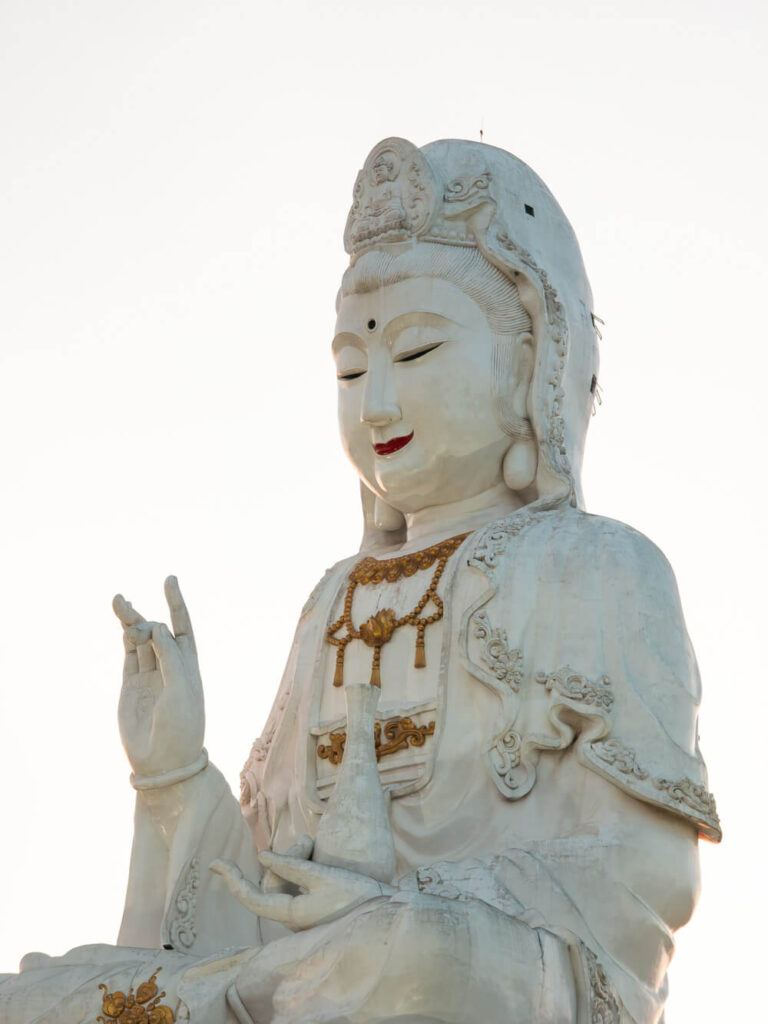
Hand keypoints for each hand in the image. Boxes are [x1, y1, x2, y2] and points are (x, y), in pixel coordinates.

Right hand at [113, 576, 203, 778]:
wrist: (163, 761)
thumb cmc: (181, 726)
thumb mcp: (181, 688)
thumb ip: (169, 656)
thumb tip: (157, 626)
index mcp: (188, 665)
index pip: (182, 627)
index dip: (176, 603)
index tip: (170, 579)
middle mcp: (169, 666)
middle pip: (157, 631)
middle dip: (145, 614)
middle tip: (125, 601)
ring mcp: (149, 675)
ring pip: (139, 640)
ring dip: (131, 621)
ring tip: (119, 603)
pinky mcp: (131, 685)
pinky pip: (128, 655)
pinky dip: (125, 638)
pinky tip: (123, 625)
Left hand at [210, 849, 393, 931]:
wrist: (383, 913)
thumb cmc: (355, 896)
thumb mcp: (323, 876)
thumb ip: (291, 866)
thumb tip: (261, 856)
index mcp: (291, 913)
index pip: (252, 898)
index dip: (232, 880)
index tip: (214, 863)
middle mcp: (290, 916)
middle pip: (272, 879)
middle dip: (284, 855)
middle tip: (307, 840)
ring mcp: (299, 911)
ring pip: (282, 877)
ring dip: (293, 856)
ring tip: (312, 843)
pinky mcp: (308, 905)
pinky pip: (293, 879)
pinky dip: (299, 863)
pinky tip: (312, 850)